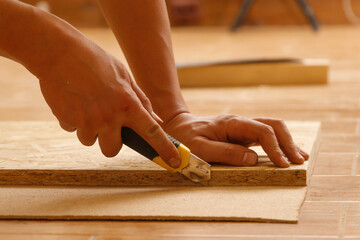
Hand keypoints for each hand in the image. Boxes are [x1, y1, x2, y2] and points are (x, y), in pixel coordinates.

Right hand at [36, 41, 180, 166]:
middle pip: (112, 150)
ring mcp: (87, 121)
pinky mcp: (67, 120)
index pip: (152, 132)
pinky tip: (74, 101)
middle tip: (107, 126)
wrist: (59, 53)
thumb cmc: (96, 61)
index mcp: (127, 104)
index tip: (174, 162)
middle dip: (110, 142)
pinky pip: (73, 129)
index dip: (164, 149)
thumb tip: (155, 120)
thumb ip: (140, 101)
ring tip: (86, 105)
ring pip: (90, 141)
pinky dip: (74, 119)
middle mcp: (109, 117)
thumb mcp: (124, 76)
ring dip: (90, 129)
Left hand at [162, 113, 308, 167]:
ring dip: (286, 142)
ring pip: (271, 129)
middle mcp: (241, 122)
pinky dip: (277, 145)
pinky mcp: (241, 135)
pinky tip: (285, 154)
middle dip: (288, 142)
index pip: (262, 131)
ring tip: (300, 158)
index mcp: (233, 123)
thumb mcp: (201, 148)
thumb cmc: (186, 138)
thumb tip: (253, 159)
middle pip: (273, 126)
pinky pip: (264, 137)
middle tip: (299, 161)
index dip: (275, 147)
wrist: (178, 127)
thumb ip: (226, 153)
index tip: (282, 164)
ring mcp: (242, 128)